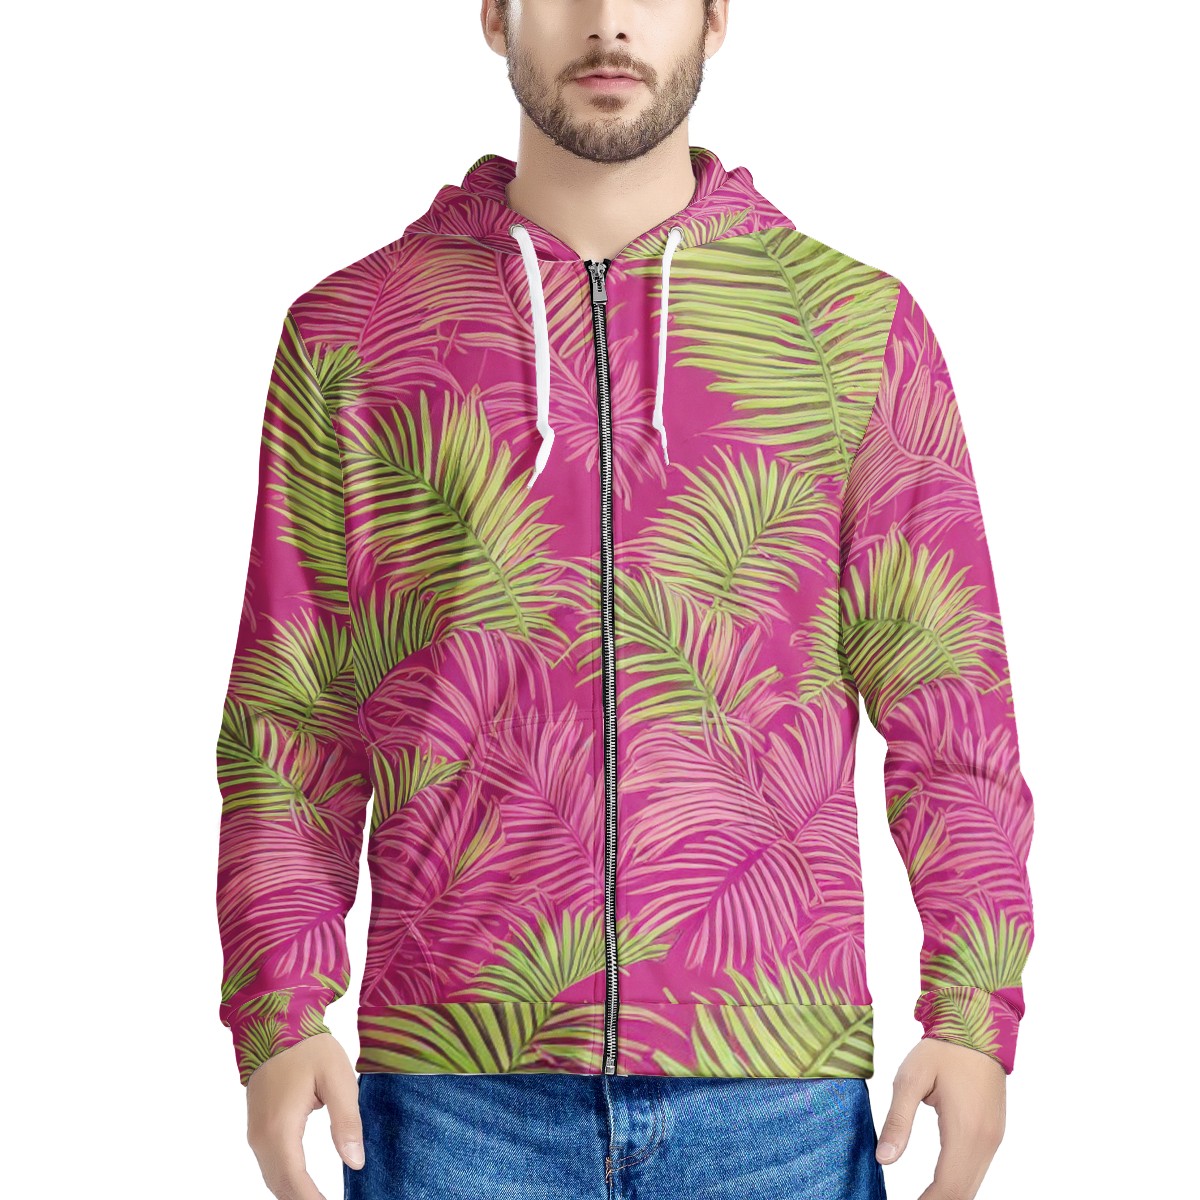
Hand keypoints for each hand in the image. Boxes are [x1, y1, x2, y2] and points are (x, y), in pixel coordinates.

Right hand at [245, 1032, 365, 1198]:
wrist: (277, 1025)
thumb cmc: (310, 1049)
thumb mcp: (338, 1078)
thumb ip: (346, 1121)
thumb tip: (355, 1162)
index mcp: (280, 1128)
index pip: (294, 1181)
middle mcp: (261, 1137)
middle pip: (280, 1187)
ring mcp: (256, 1134)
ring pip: (273, 1179)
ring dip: (294, 1194)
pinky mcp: (258, 1128)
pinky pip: (270, 1166)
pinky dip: (287, 1182)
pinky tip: (305, 1187)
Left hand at [875, 1037, 1005, 1199]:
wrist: (978, 1027)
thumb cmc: (942, 1050)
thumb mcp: (910, 1079)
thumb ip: (898, 1121)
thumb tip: (883, 1160)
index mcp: (965, 1130)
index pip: (948, 1187)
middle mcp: (985, 1141)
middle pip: (963, 1193)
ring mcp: (993, 1139)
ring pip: (972, 1185)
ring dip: (947, 1195)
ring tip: (918, 1199)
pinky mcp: (993, 1133)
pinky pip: (976, 1171)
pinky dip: (957, 1184)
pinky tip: (936, 1186)